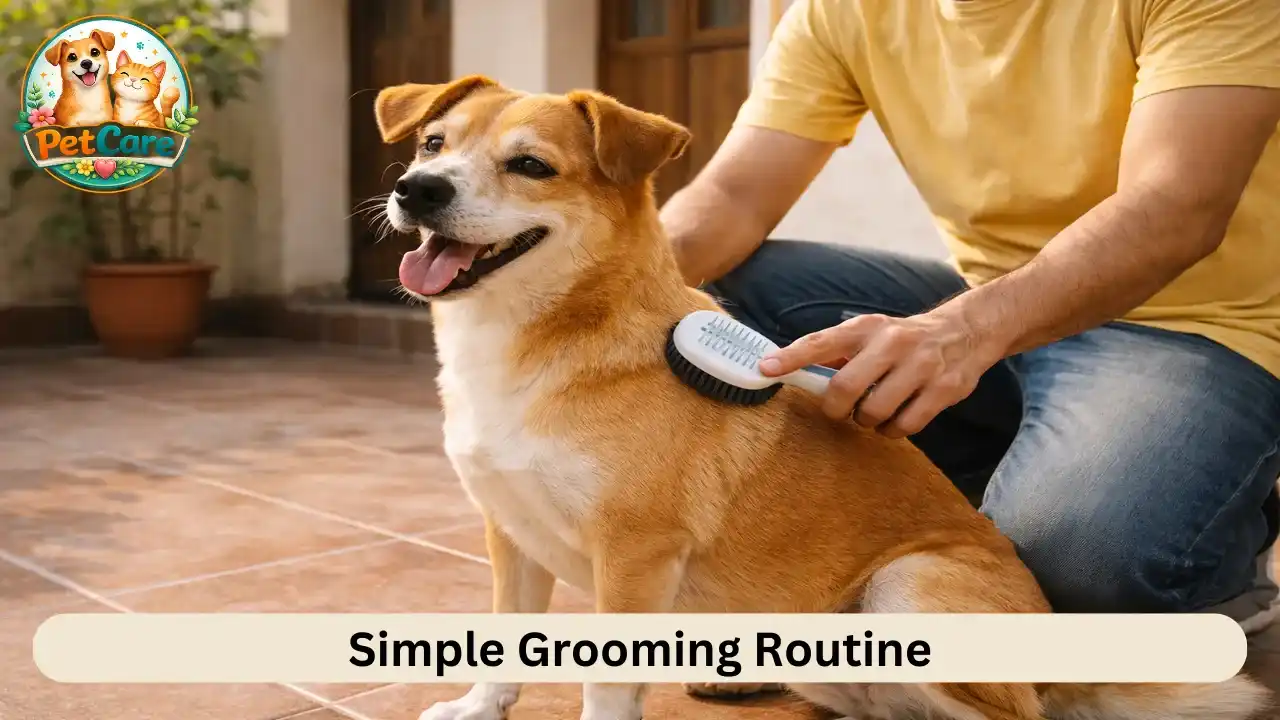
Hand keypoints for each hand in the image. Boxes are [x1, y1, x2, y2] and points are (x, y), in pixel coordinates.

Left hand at [757, 311, 1003, 437]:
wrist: (965, 331)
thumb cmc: (904, 338)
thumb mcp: (871, 332)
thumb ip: (838, 351)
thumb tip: (794, 369)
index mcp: (866, 328)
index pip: (820, 342)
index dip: (791, 357)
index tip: (766, 368)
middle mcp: (892, 343)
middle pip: (845, 387)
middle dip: (836, 408)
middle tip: (840, 410)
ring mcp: (920, 366)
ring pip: (874, 412)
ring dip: (865, 421)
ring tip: (871, 413)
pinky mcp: (943, 389)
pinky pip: (905, 426)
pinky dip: (892, 431)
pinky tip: (893, 421)